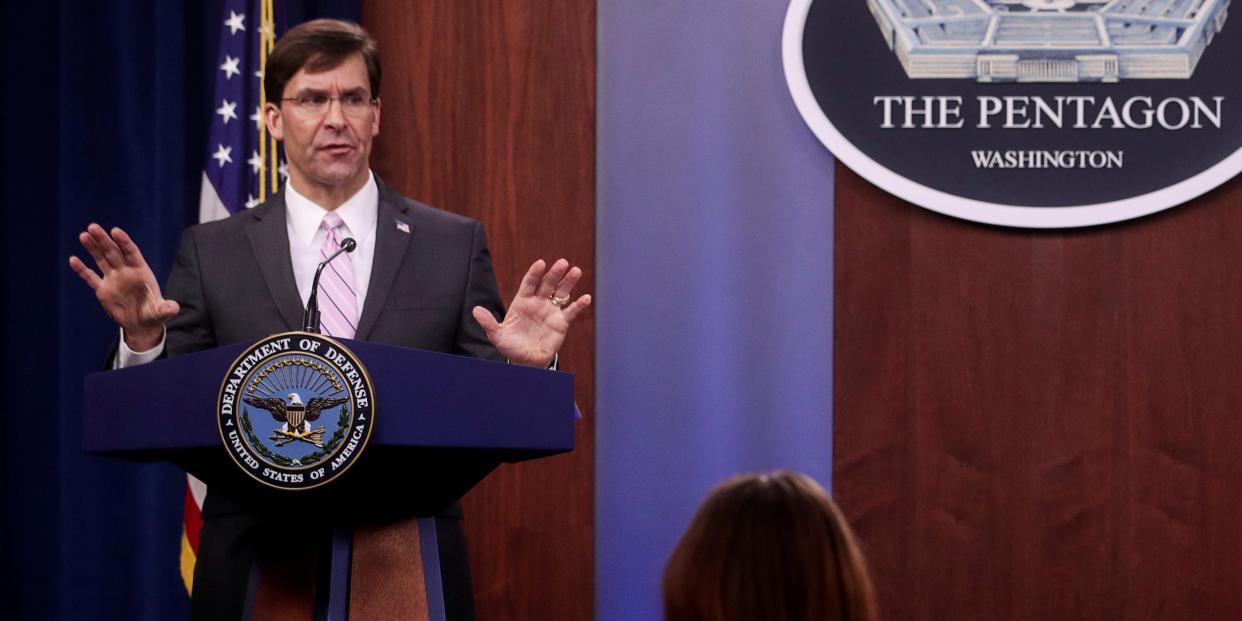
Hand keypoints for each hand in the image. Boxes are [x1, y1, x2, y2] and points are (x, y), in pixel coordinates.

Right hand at [68, 224, 179, 350]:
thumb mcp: (162, 312)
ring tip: (84, 235)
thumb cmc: (154, 314)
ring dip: (92, 248)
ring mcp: (113, 279)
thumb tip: (174, 308)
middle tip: (93, 227)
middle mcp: (126, 272)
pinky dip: (82, 269)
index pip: (131, 252)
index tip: (115, 231)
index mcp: (141, 272)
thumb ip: (167, 308)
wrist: (142, 324)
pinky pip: (90, 278)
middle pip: (113, 252)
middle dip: (104, 240)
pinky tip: (73, 260)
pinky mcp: (103, 290)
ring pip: (101, 260)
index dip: (124, 242)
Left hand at [472, 258, 591, 367]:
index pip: (529, 283)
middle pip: (547, 284)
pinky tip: (586, 298)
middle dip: (554, 273)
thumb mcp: (497, 336)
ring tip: (576, 271)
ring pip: (561, 293)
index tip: (540, 264)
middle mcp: (538, 302)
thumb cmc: (511, 347)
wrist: (526, 362)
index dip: (535, 273)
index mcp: (522, 302)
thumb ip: (488, 323)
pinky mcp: (561, 322)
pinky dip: (579, 305)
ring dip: (568, 282)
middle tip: (562, 263)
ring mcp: (551, 311)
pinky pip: (571, 312)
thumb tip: (475, 311)